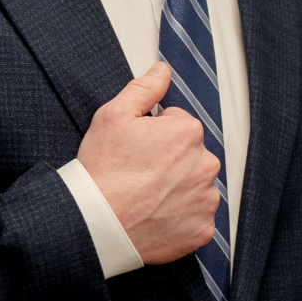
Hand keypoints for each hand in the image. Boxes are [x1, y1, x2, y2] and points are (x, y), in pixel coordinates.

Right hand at [77, 62, 220, 264]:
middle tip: (138, 172)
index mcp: (188, 132)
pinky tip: (155, 214)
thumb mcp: (114, 115)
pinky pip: (196, 216)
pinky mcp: (202, 229)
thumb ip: (144, 88)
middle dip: (169, 159)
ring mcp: (205, 200)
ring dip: (177, 187)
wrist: (96, 223)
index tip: (136, 148)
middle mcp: (205, 164)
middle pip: (189, 154)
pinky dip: (180, 216)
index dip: (153, 134)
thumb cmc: (103, 170)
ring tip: (145, 195)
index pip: (177, 124)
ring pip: (194, 185)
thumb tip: (162, 70)